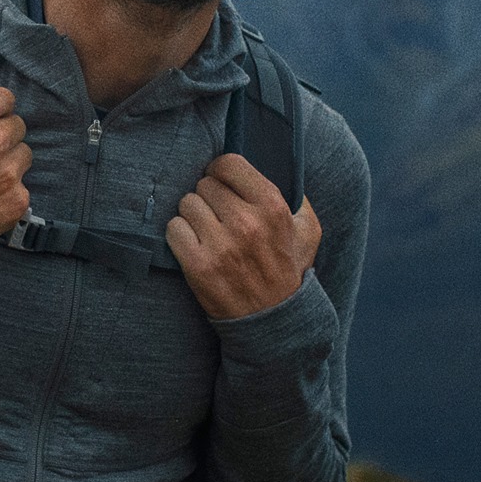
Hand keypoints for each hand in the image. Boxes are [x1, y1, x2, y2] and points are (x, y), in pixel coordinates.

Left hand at [166, 153, 321, 319]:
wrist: (273, 319)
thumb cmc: (287, 268)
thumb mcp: (307, 229)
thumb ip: (294, 195)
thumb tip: (269, 163)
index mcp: (272, 207)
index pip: (228, 163)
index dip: (221, 172)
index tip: (222, 183)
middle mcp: (246, 223)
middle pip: (204, 184)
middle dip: (210, 197)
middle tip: (219, 216)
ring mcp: (220, 245)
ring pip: (187, 204)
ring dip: (194, 216)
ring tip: (209, 232)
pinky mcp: (198, 266)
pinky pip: (173, 228)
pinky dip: (180, 235)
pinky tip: (196, 246)